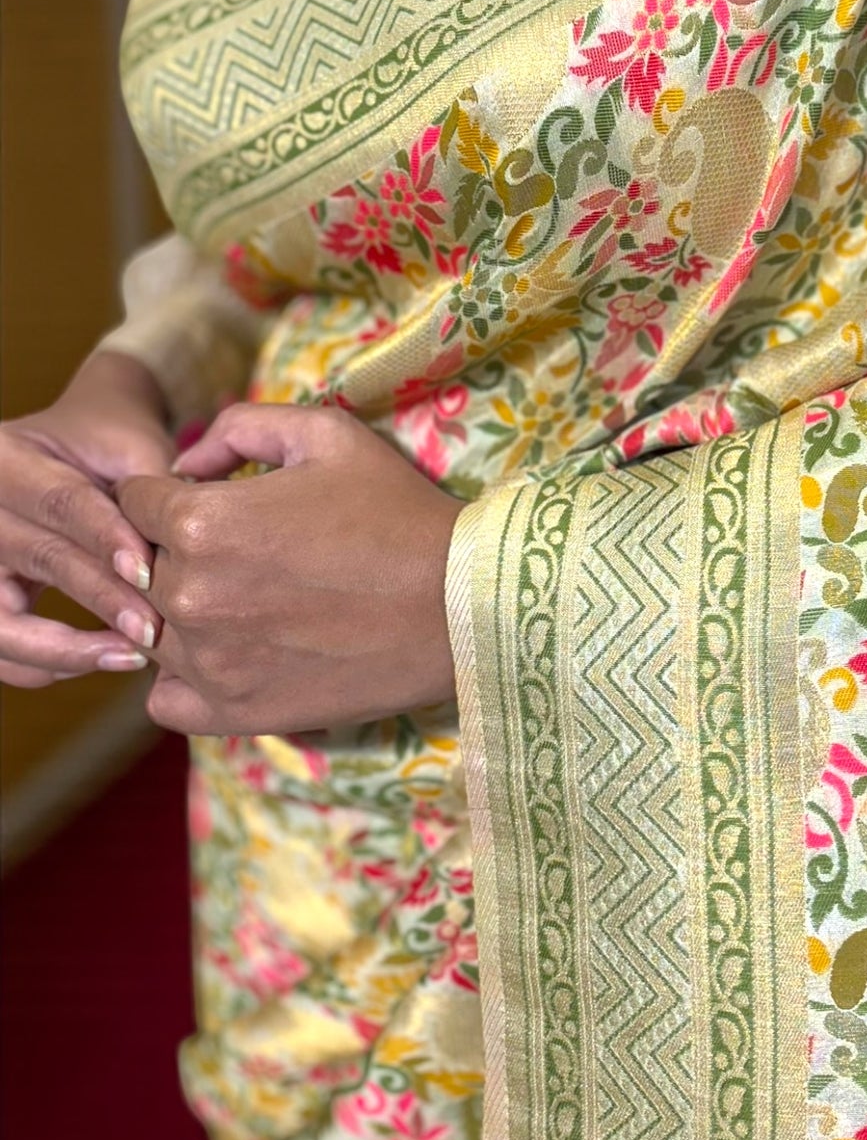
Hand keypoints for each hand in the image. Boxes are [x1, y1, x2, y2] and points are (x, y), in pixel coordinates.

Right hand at [0, 353, 169, 687]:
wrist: (78, 444)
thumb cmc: (110, 440)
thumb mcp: (130, 445)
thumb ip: (150, 491)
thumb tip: (185, 548)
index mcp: (7, 456)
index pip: (60, 502)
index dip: (105, 538)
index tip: (148, 573)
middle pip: (39, 559)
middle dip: (101, 598)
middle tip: (153, 630)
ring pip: (4, 623)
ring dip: (66, 649)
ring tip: (132, 656)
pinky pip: (3, 649)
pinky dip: (47, 664)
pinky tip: (106, 660)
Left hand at [117, 404, 462, 735]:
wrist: (458, 605)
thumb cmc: (396, 511)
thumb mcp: (327, 433)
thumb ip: (240, 426)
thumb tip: (187, 460)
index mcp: (202, 522)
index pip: (135, 501)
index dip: (172, 492)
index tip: (215, 499)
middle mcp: (190, 594)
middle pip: (140, 565)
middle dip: (178, 550)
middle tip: (244, 549)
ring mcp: (208, 662)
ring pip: (150, 630)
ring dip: (183, 611)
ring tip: (249, 598)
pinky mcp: (232, 713)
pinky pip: (164, 698)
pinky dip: (184, 676)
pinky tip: (232, 651)